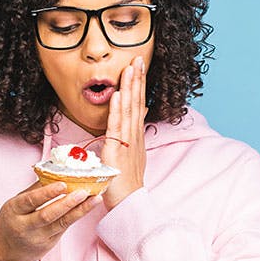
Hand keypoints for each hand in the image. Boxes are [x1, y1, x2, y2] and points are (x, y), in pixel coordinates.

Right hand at [0, 181, 101, 260]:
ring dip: (80, 211)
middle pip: (47, 215)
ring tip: (94, 199)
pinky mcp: (49, 245)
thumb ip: (33, 190)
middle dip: (67, 203)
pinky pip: (64, 228)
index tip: (62, 184)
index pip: (30, 201)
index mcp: (14, 211)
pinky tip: (88, 207)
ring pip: (61, 224)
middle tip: (83, 191)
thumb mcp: (15, 204)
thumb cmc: (10, 222)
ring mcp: (38, 238)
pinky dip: (76, 217)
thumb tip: (53, 173)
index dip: (46, 193)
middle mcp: (25, 226)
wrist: (2, 253)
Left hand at [101, 56, 146, 209]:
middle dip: (137, 79)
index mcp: (136, 135)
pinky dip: (119, 109)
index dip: (138, 84)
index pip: (138, 103)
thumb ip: (135, 131)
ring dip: (130, 87)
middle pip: (137, 102)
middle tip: (137, 58)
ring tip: (130, 68)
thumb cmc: (127, 182)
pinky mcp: (117, 151)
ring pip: (129, 110)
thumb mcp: (133, 152)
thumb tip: (142, 111)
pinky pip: (117, 126)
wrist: (129, 203)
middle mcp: (134, 135)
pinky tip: (120, 94)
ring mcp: (127, 142)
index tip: (137, 65)